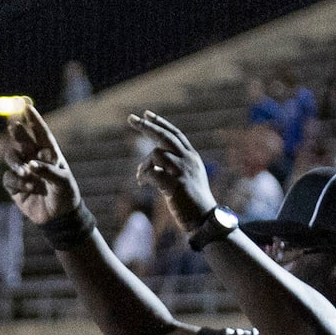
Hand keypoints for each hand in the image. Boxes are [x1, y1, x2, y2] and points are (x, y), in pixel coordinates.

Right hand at [1, 108, 81, 226]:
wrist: (58, 218)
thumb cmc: (65, 195)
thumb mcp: (62, 182)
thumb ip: (47, 171)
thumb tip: (30, 164)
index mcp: (49, 153)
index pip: (40, 132)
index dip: (32, 118)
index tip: (26, 104)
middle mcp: (34, 158)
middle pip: (21, 140)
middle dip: (17, 132)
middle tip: (15, 127)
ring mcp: (23, 171)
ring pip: (10, 157)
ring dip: (15, 163)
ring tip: (25, 173)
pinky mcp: (14, 185)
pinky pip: (8, 178)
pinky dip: (16, 181)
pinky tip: (28, 188)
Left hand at [127, 110, 217, 229]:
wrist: (205, 219)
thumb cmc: (193, 201)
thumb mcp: (187, 178)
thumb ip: (175, 166)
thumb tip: (155, 161)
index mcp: (192, 157)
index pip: (175, 134)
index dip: (160, 123)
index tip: (146, 114)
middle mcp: (188, 160)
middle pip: (165, 137)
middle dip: (146, 126)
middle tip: (131, 118)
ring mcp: (183, 172)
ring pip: (156, 154)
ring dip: (143, 165)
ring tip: (140, 177)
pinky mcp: (176, 185)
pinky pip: (152, 173)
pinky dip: (143, 177)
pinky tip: (142, 183)